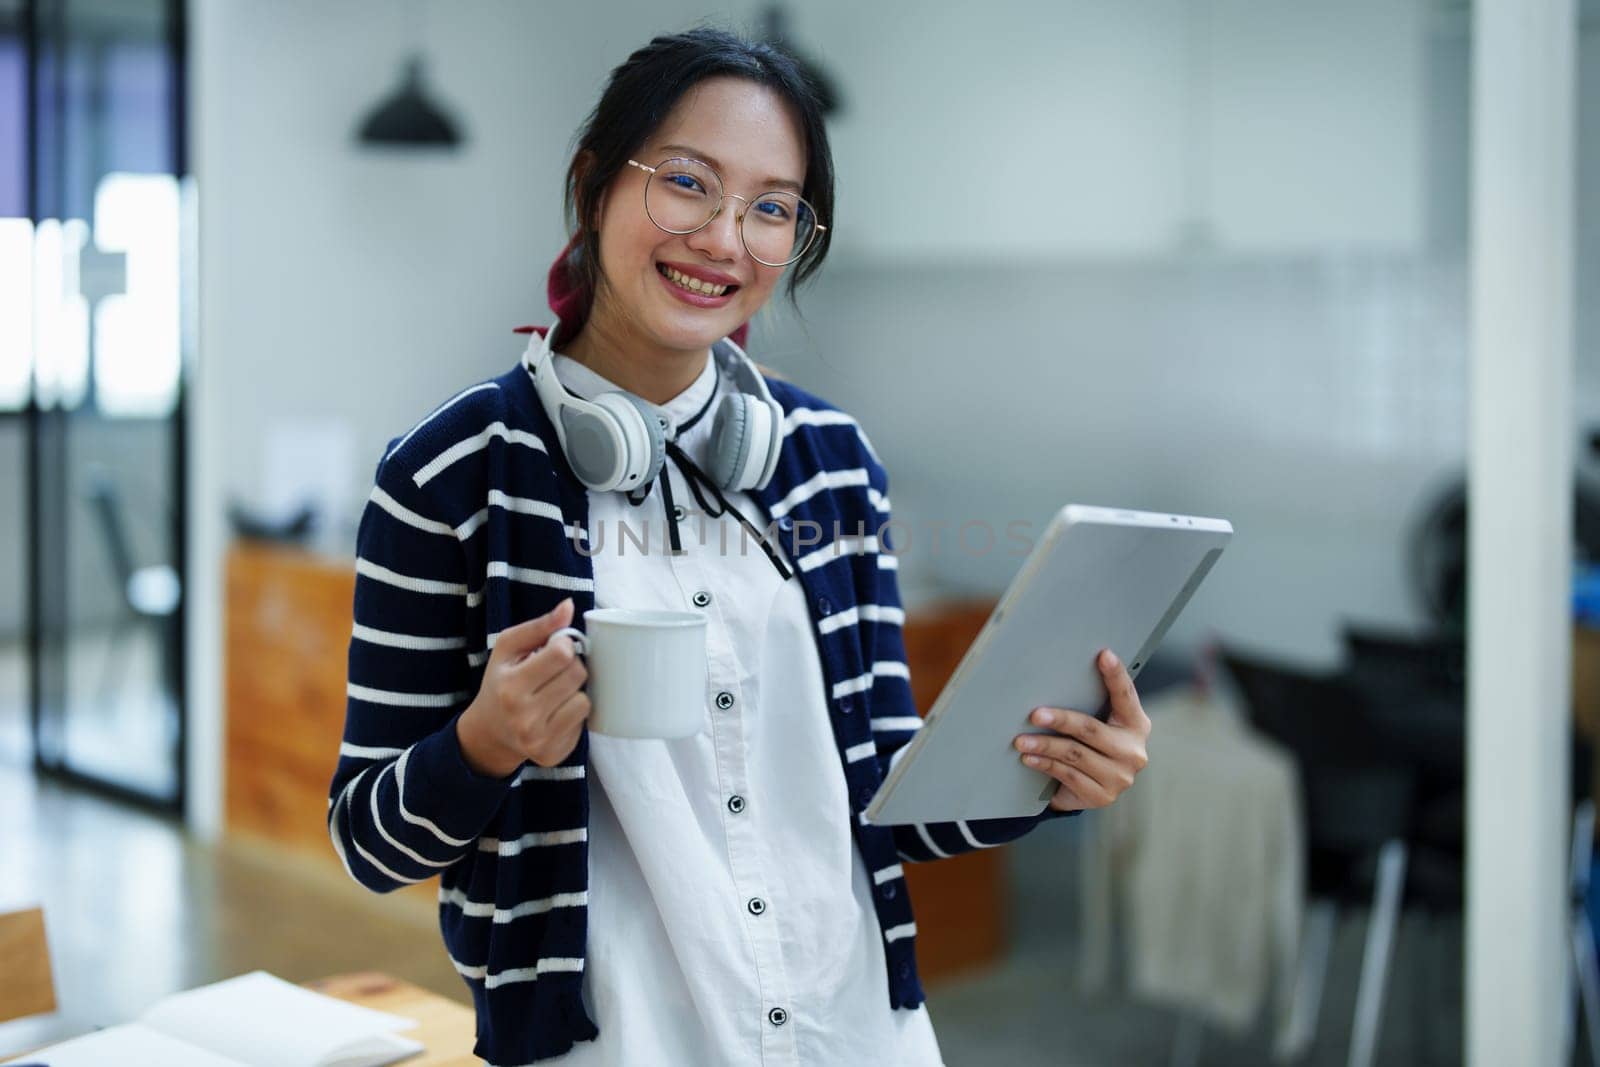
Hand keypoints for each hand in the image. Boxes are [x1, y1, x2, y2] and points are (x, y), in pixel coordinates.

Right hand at [456, 597, 591, 777]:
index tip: (555, 649)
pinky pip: (583, 723)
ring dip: (575, 691)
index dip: (564, 646)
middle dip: (571, 667)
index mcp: (511, 686)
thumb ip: (539, 626)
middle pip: (577, 674)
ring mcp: (539, 740)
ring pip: (585, 700)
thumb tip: (569, 606)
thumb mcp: (507, 649)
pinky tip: (556, 712)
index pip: (562, 654)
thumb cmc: (500, 682)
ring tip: (555, 692)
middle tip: (554, 672)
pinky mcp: (553, 754)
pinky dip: (574, 713)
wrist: (489, 733)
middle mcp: (524, 716)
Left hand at [1013, 648, 1150, 811]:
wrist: (1092, 789)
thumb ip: (1091, 706)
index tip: (1104, 655)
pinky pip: (1067, 775)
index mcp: (1136, 725)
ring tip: (1021, 740)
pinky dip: (1045, 764)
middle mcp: (1133, 751)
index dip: (1116, 675)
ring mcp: (1119, 776)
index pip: (1126, 696)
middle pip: (1091, 729)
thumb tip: (1054, 677)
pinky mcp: (1101, 795)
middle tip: (1035, 714)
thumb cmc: (1092, 746)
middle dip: (1061, 719)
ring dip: (1044, 745)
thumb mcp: (1100, 724)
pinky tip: (1029, 757)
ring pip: (1075, 754)